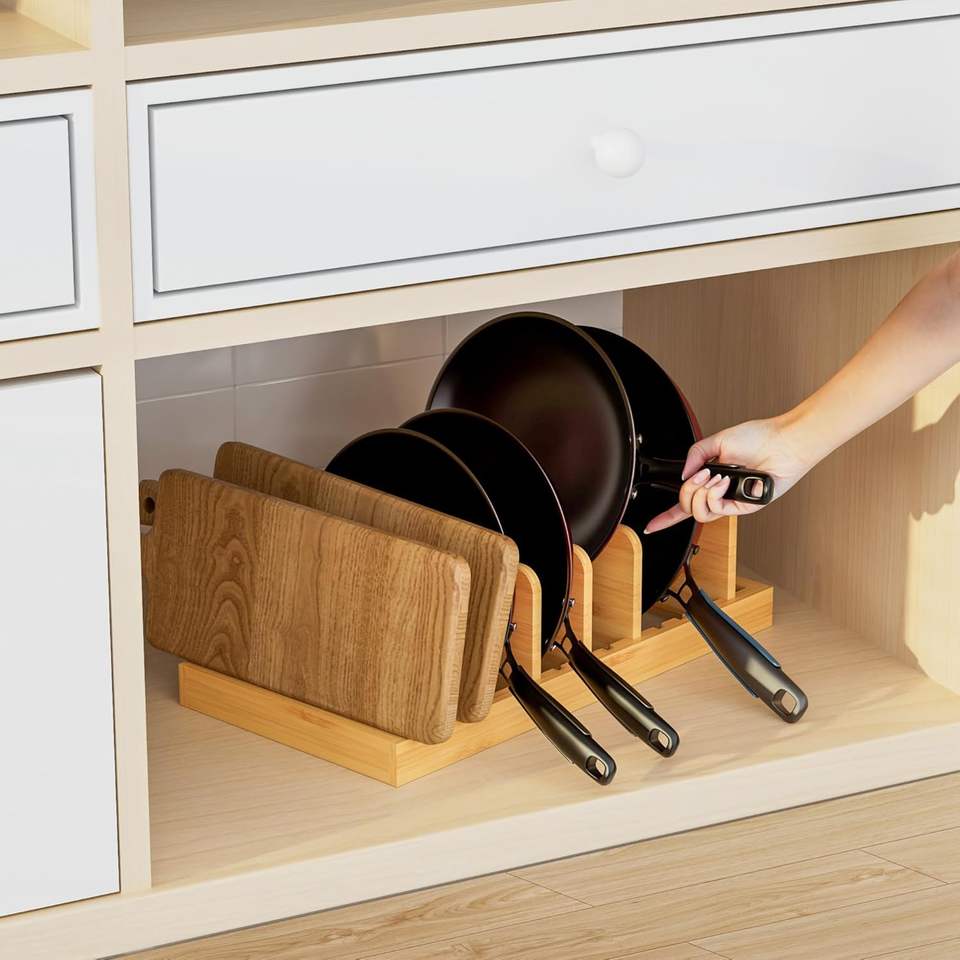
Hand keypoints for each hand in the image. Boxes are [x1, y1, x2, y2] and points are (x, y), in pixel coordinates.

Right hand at [643, 416, 814, 532]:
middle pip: (687, 506)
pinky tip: (725, 481)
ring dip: (700, 493)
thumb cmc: (759, 438)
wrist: (782, 444)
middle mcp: (719, 492)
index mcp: (711, 478)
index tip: (651, 525)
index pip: (685, 501)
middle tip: (699, 475)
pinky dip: (715, 493)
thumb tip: (684, 475)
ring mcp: (730, 501)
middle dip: (687, 490)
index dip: (666, 516)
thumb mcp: (717, 440)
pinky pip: (716, 509)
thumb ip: (695, 455)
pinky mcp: (742, 508)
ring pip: (698, 512)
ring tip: (714, 478)